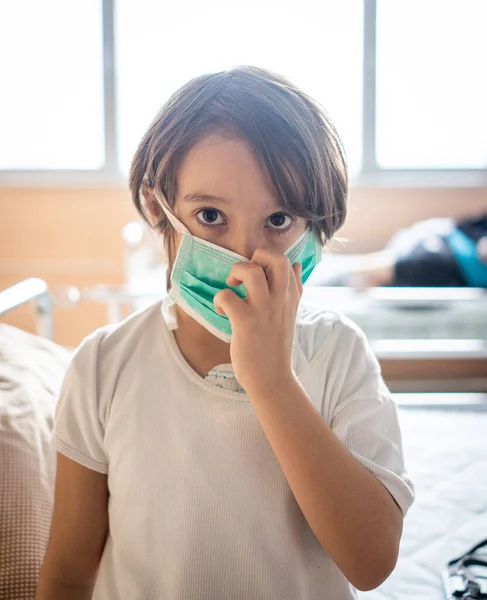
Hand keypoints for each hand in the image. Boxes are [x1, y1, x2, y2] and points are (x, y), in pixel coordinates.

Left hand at [213, 248, 302, 396]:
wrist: (272, 378)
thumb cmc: (277, 346)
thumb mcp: (291, 314)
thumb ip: (295, 290)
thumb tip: (298, 265)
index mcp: (291, 296)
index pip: (287, 261)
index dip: (267, 260)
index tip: (257, 275)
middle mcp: (281, 299)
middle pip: (275, 257)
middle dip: (255, 257)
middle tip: (244, 276)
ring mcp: (264, 310)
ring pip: (251, 271)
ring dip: (236, 273)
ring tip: (232, 288)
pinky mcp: (246, 322)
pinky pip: (227, 296)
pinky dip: (220, 300)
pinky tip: (222, 311)